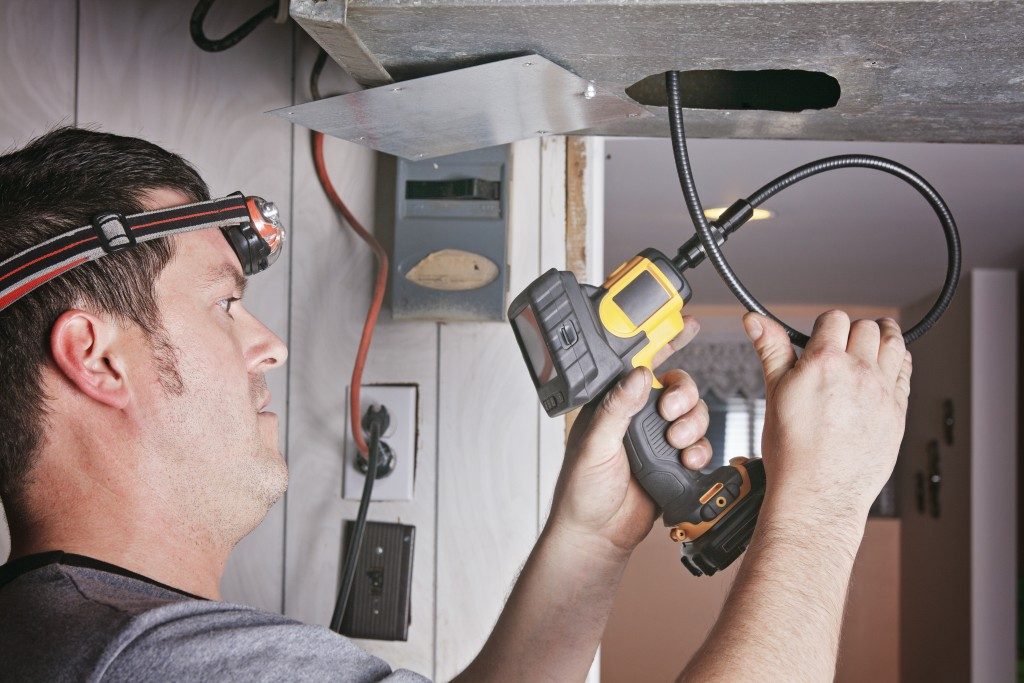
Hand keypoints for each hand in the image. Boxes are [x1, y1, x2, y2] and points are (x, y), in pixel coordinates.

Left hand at [546, 316, 710, 557]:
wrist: (597, 535)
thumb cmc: (581, 492)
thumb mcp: (594, 444)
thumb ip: (616, 409)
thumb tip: (637, 375)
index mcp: (613, 404)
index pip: (639, 364)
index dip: (663, 341)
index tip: (685, 323)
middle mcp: (637, 417)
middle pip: (677, 386)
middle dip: (683, 394)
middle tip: (669, 411)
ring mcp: (657, 439)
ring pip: (693, 413)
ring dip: (692, 423)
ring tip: (675, 442)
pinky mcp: (674, 462)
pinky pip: (700, 444)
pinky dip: (700, 449)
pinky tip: (686, 460)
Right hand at [743, 311, 912, 517]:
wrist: (817, 494)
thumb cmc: (791, 450)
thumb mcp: (775, 393)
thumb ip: (771, 350)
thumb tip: (755, 321)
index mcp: (824, 363)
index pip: (834, 319)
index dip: (826, 325)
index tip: (822, 335)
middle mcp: (858, 372)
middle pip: (866, 327)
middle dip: (853, 331)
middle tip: (845, 343)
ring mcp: (882, 392)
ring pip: (893, 344)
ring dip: (884, 337)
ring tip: (875, 341)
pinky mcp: (898, 413)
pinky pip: (906, 373)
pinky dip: (898, 363)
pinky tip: (888, 366)